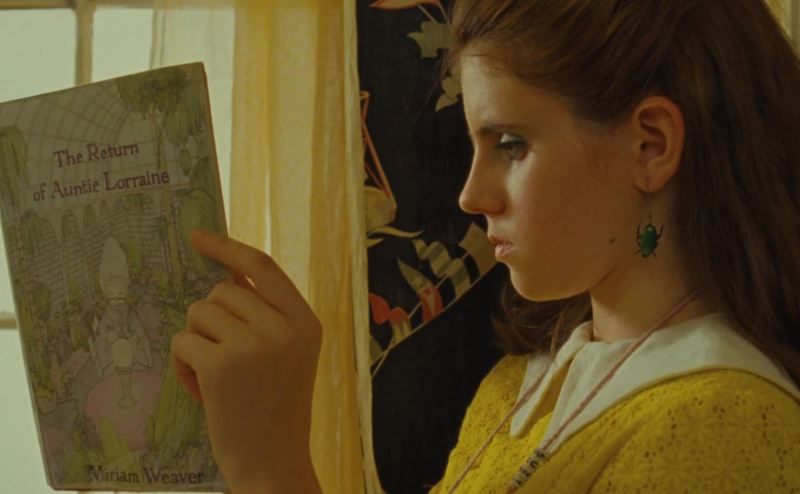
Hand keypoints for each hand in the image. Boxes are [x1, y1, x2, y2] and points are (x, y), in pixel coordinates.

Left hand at [171, 230, 321, 492]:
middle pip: (222, 291)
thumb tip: (224, 272)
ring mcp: (255, 346)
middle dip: (209, 318)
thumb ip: (264, 313)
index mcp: (306, 322)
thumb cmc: (275, 408)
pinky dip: (182, 364)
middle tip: (220, 356)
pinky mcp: (221, 366)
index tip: (199, 237)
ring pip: (198, 313)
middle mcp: (285, 328)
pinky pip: (182, 341)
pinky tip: (201, 390)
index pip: (264, 266)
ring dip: (195, 341)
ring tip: (213, 377)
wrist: (274, 463)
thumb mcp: (286, 354)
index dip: (228, 247)